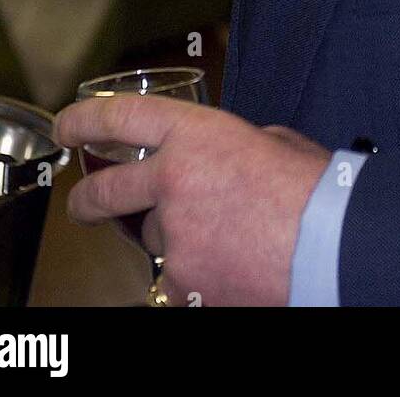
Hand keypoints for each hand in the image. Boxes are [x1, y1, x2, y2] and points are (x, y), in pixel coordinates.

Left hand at [54, 98, 330, 305]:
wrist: (332, 244)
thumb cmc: (314, 190)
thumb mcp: (271, 142)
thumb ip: (233, 144)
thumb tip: (223, 157)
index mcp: (195, 136)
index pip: (119, 118)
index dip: (83, 120)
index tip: (67, 127)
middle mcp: (174, 182)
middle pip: (105, 190)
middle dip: (86, 199)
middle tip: (83, 202)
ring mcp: (176, 236)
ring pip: (154, 239)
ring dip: (176, 238)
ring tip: (222, 237)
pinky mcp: (185, 282)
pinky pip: (178, 277)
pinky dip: (197, 273)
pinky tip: (230, 264)